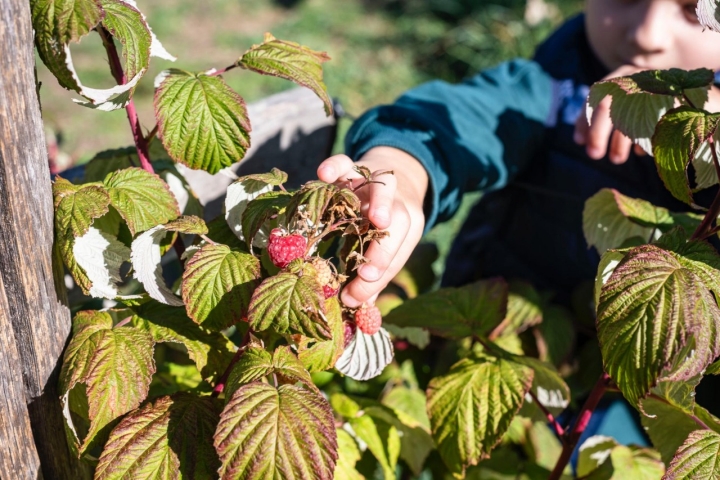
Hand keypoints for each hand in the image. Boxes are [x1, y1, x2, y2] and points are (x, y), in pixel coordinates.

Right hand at [317, 147, 427, 307]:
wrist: (393, 171)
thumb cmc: (382, 222)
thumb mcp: (384, 244)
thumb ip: (374, 275)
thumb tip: (359, 310)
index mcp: (408, 225)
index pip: (399, 253)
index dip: (379, 276)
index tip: (357, 298)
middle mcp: (396, 202)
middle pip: (399, 221)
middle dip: (384, 250)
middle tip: (367, 274)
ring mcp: (375, 180)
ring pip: (383, 186)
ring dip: (382, 202)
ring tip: (377, 219)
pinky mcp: (353, 166)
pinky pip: (346, 162)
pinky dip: (336, 166)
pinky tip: (323, 175)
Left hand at [575, 66, 719, 163]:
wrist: (699, 98)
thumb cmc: (653, 104)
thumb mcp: (627, 106)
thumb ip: (606, 117)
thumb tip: (582, 140)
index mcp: (622, 76)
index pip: (595, 96)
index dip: (584, 120)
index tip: (579, 142)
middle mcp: (638, 77)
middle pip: (609, 104)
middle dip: (598, 132)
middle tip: (594, 155)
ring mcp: (657, 86)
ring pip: (631, 116)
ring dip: (620, 142)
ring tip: (616, 160)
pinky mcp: (677, 98)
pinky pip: (655, 122)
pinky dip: (644, 140)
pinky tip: (640, 152)